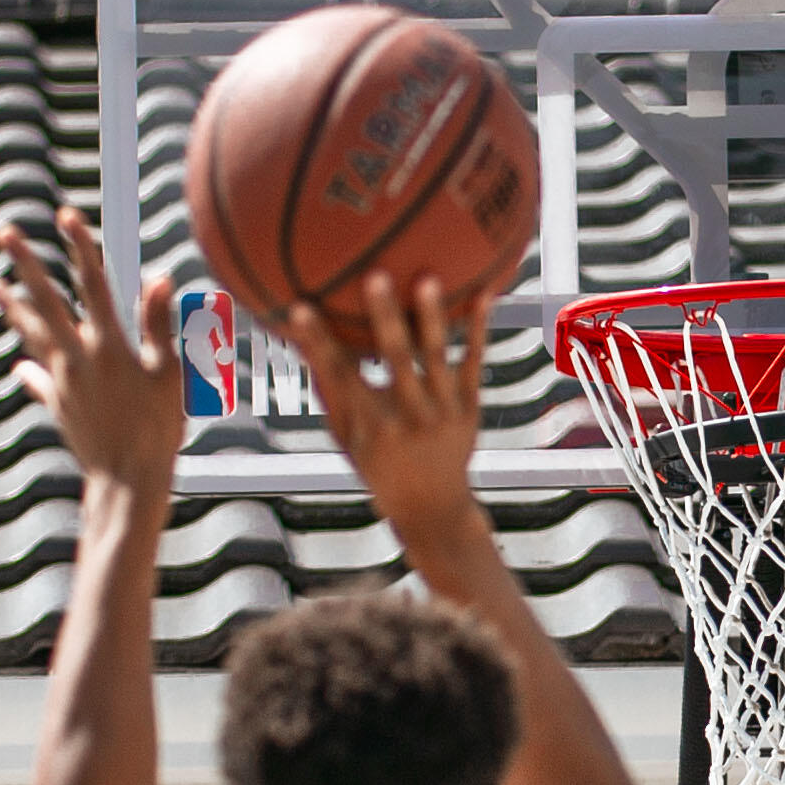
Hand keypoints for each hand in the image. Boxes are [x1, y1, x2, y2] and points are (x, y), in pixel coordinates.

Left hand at [0, 207, 183, 498]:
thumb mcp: (169, 376)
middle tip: (3, 234)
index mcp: (108, 346)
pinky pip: (39, 380)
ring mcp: (63, 382)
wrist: (126, 480)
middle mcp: (78, 358)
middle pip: (45, 301)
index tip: (65, 216)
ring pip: (32, 335)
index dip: (80, 247)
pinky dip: (30, 369)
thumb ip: (160, 325)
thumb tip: (159, 278)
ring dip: (13, 308)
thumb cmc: (158, 430)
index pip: (92, 285)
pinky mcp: (58, 405)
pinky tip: (21, 364)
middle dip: (25, 264)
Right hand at [287, 272, 486, 557]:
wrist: (433, 508)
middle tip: (375, 276)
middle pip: (396, 360)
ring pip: (438, 358)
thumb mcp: (347, 440)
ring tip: (428, 277)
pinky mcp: (470, 409)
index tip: (299, 309)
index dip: (318, 343)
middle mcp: (408, 417)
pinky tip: (485, 293)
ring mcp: (443, 413)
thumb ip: (328, 393)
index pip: (340, 376)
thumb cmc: (380, 467)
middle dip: (385, 318)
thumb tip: (300, 345)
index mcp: (371, 425)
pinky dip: (479, 331)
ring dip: (433, 318)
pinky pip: (474, 364)